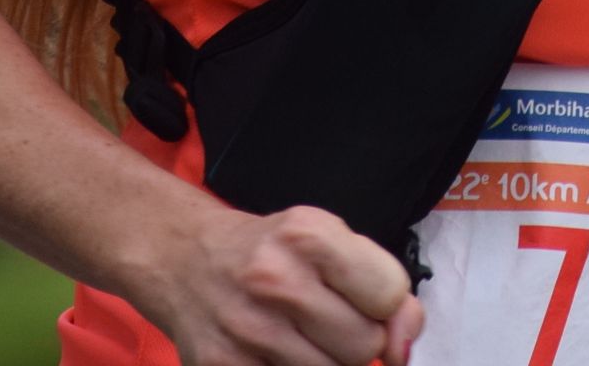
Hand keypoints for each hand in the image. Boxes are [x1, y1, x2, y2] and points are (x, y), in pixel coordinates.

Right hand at [137, 202, 424, 365]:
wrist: (184, 260)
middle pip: (363, 345)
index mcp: (308, 235)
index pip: (390, 293)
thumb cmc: (268, 252)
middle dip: (358, 339)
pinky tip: (278, 354)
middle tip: (328, 320)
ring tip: (301, 337)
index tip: (364, 299)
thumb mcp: (327, 241)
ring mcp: (248, 331)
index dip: (385, 303)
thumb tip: (404, 345)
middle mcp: (276, 280)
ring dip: (327, 362)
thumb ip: (382, 283)